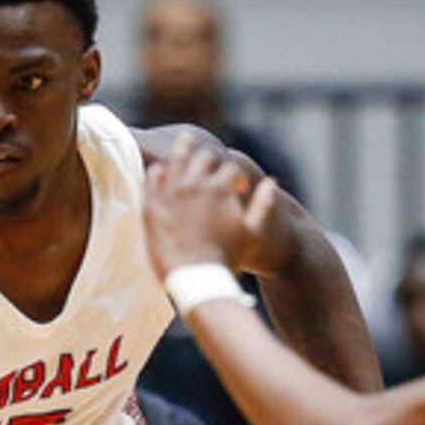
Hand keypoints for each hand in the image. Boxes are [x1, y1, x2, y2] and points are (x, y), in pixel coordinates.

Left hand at [141, 136, 283, 278]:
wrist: (195, 279)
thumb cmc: (226, 258)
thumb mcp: (252, 232)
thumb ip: (264, 204)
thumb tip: (271, 182)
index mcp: (221, 189)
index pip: (231, 168)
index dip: (237, 177)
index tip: (238, 187)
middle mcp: (196, 184)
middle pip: (204, 157)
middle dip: (213, 160)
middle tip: (211, 163)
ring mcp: (172, 192)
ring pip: (177, 158)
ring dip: (184, 149)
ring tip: (186, 144)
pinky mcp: (153, 203)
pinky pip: (153, 175)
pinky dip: (160, 169)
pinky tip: (163, 171)